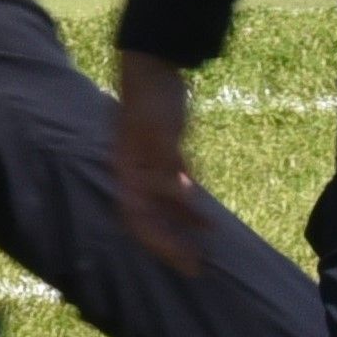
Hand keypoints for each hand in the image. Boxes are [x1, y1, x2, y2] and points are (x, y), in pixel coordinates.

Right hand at [110, 49, 203, 273]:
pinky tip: (209, 222)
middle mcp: (136, 175)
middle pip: (150, 220)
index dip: (157, 242)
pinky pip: (179, 193)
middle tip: (195, 269)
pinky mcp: (168, 158)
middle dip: (170, 246)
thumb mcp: (158, 128)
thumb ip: (167, 161)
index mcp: (128, 171)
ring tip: (204, 252)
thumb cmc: (150, 98)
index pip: (137, 217)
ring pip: (164, 210)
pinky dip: (192, 210)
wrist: (154, 67)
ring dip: (181, 232)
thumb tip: (181, 194)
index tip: (182, 261)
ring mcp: (151, 167)